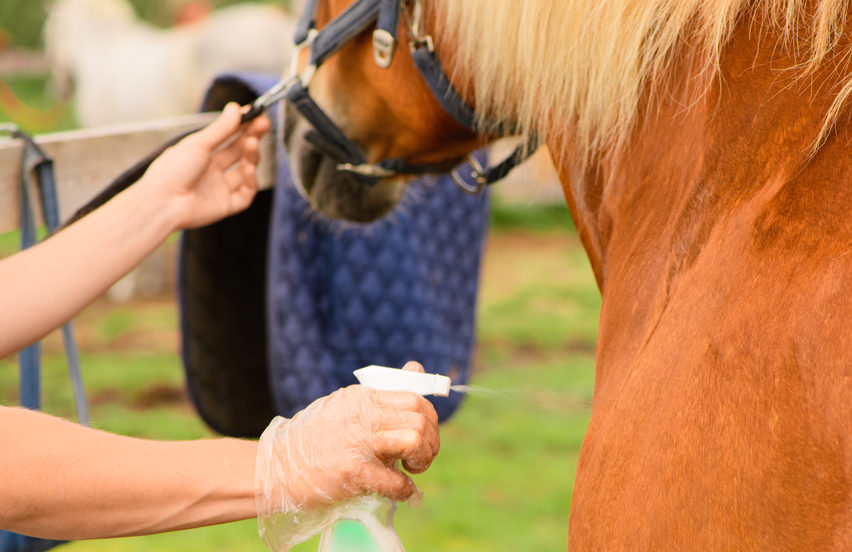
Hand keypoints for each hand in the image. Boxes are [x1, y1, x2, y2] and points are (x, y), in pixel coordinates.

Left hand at [140, 102, 270, 229]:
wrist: (163, 204)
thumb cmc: (171, 172)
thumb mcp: (197, 144)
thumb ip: (220, 128)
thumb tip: (236, 109)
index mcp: (199, 154)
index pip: (226, 136)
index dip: (241, 125)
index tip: (254, 114)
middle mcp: (210, 170)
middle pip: (238, 151)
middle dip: (251, 137)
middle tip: (263, 124)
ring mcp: (219, 188)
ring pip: (244, 171)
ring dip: (251, 156)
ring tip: (252, 143)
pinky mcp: (226, 205)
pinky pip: (246, 193)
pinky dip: (250, 180)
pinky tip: (248, 168)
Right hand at [255, 362, 439, 513]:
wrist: (278, 466)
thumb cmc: (315, 437)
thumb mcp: (346, 404)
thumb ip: (382, 392)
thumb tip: (416, 367)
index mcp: (364, 397)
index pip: (415, 397)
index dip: (429, 418)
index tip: (423, 435)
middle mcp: (364, 414)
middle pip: (420, 417)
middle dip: (431, 440)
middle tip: (419, 457)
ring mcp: (359, 442)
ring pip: (414, 439)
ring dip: (423, 458)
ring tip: (411, 469)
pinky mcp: (354, 471)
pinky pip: (396, 480)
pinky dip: (406, 489)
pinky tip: (402, 491)